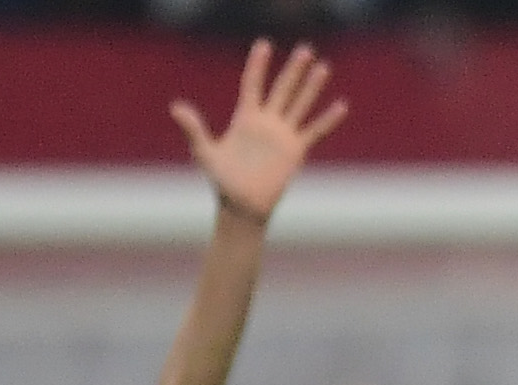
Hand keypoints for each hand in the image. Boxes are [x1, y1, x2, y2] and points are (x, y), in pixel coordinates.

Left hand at [172, 40, 345, 225]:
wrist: (243, 206)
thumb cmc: (222, 181)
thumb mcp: (204, 152)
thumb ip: (193, 128)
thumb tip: (176, 107)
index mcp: (245, 118)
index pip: (252, 84)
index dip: (258, 65)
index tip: (264, 45)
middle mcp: (266, 122)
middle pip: (282, 89)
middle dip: (293, 69)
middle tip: (305, 49)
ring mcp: (282, 135)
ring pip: (300, 104)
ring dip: (312, 87)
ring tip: (323, 67)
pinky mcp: (296, 150)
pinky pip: (314, 131)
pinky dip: (327, 120)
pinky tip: (341, 105)